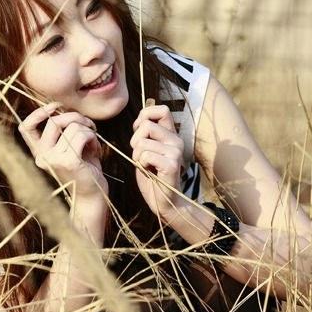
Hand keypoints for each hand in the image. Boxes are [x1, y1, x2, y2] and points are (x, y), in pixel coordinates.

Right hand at [18, 102, 107, 198]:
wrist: (92, 196)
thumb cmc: (84, 169)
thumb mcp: (69, 147)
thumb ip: (63, 131)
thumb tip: (63, 108)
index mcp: (39, 152)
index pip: (25, 127)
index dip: (38, 112)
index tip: (56, 107)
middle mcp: (42, 156)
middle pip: (54, 121)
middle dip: (75, 117)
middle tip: (89, 125)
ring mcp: (54, 159)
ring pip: (72, 127)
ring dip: (88, 130)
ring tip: (93, 141)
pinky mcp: (69, 162)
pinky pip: (82, 135)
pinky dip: (93, 138)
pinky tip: (96, 149)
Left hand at [130, 101, 184, 218]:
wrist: (164, 202)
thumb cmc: (152, 175)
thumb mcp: (146, 149)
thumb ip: (146, 134)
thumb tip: (140, 119)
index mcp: (171, 134)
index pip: (162, 109)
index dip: (145, 116)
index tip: (139, 131)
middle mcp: (176, 140)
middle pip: (146, 125)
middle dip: (135, 141)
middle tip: (141, 156)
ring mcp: (176, 152)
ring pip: (142, 142)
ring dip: (137, 156)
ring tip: (146, 166)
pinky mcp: (172, 165)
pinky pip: (146, 156)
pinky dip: (142, 165)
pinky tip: (150, 172)